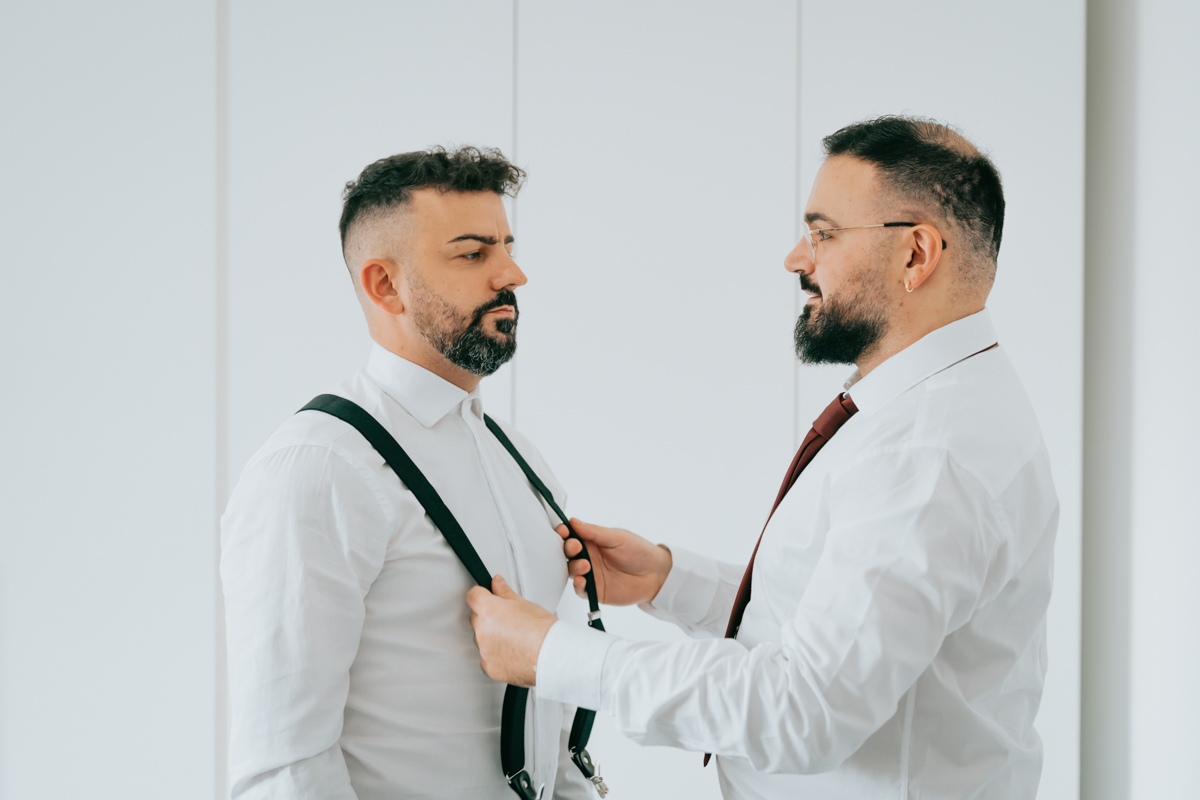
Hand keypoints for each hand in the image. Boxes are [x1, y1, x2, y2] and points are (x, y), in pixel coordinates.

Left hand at [467, 575, 556, 687]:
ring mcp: (484, 651)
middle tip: (506, 619)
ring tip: (513, 637)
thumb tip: (497, 583)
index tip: (486, 596)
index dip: (480, 594)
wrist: (551, 655)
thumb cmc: (542, 630)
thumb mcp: (524, 603)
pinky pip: (486, 658)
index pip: (472, 596)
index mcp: (488, 610)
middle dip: (486, 616)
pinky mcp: (489, 667)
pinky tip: (511, 651)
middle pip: (476, 618)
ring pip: (481, 639)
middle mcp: (482, 631)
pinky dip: (495, 655)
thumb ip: (504, 592)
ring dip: (491, 636)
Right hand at [558, 518, 672, 606]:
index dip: (563, 533)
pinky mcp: (595, 590)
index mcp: (592, 541)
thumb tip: (573, 521)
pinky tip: (582, 580)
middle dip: (567, 549)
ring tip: (584, 565)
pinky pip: (579, 589)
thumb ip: (594, 532)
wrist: (656, 575)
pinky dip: (577, 585)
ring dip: (573, 567)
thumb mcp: (617, 537)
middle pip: (567, 553)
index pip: (571, 535)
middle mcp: (589, 557)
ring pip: (571, 570)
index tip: (563, 532)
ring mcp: (591, 574)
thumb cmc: (639, 552)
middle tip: (575, 547)